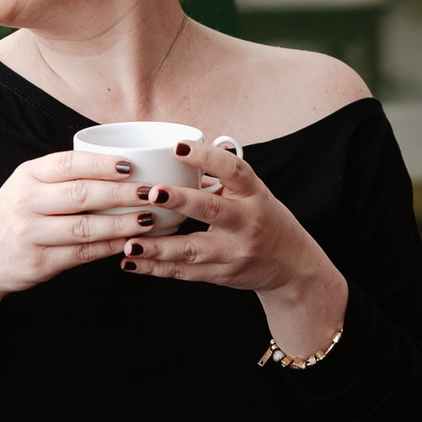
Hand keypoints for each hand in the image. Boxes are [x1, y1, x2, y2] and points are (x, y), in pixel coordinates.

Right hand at [0, 150, 169, 303]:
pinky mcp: (40, 263)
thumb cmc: (13, 217)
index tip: (131, 165)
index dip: (102, 164)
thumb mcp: (26, 187)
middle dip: (122, 193)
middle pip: (81, 195)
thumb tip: (119, 166)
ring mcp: (31, 235)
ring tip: (149, 219)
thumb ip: (61, 177)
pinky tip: (130, 242)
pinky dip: (109, 247)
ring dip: (122, 224)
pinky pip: (82, 254)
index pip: (69, 164)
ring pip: (86, 227)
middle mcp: (25, 203)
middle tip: (151, 192)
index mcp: (26, 177)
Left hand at [119, 137, 347, 356]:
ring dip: (158, 247)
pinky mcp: (220, 274)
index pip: (234, 170)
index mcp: (254, 195)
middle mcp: (246, 223)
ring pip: (192, 250)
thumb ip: (221, 178)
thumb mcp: (252, 194)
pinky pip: (183, 272)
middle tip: (152, 193)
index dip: (207, 157)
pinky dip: (155, 268)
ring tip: (129, 242)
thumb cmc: (264, 220)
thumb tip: (177, 155)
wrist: (292, 266)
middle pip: (212, 210)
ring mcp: (233, 252)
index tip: (178, 147)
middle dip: (180, 201)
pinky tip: (130, 262)